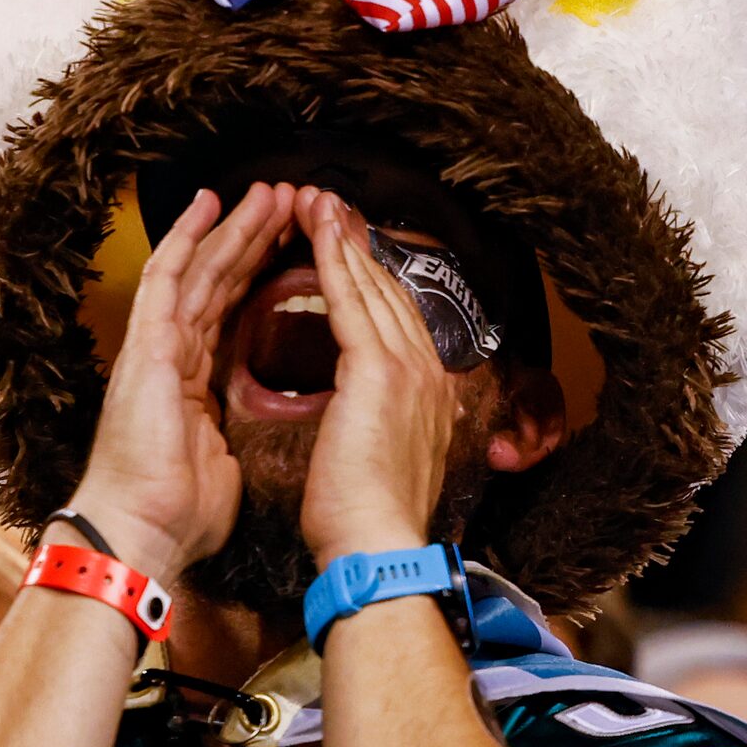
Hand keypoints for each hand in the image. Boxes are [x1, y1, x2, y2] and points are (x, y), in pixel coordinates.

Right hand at [70, 184, 293, 584]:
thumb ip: (233, 436)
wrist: (143, 533)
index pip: (232, 312)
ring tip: (270, 192)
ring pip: (201, 270)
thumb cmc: (180, 513)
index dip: (262, 275)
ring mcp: (156, 347)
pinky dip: (189, 237)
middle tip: (292, 201)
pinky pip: (168, 279)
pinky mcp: (147, 346)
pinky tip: (209, 203)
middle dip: (256, 239)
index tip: (296, 245)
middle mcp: (172, 356)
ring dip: (236, 227)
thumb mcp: (224, 462)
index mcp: (193, 383)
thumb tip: (253, 442)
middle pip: (219, 282)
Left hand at [302, 190, 462, 563]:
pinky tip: (315, 229)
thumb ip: (385, 425)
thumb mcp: (385, 460)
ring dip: (341, 237)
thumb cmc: (366, 519)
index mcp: (431, 392)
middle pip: (390, 290)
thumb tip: (372, 420)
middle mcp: (429, 370)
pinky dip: (332, 259)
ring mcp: (410, 366)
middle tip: (328, 202)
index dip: (371, 276)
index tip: (347, 244)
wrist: (377, 546)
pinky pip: (351, 300)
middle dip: (356, 243)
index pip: (398, 317)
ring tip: (317, 200)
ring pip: (371, 285)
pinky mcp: (379, 370)